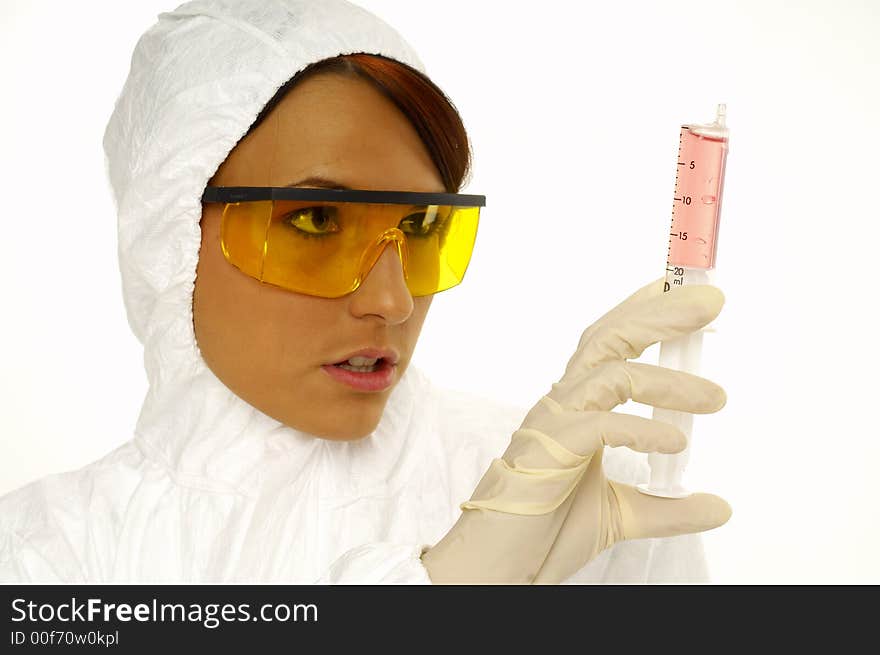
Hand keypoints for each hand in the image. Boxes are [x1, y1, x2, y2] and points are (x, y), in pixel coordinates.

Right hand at [420, 278, 731, 583]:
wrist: (499, 567)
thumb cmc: (541, 532)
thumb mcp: (621, 515)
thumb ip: (667, 506)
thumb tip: (718, 505)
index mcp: (575, 408)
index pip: (608, 345)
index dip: (643, 312)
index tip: (682, 291)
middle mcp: (563, 404)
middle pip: (610, 339)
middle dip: (659, 314)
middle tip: (710, 300)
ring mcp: (554, 423)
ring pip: (609, 373)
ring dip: (666, 379)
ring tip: (715, 398)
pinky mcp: (549, 450)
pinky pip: (600, 424)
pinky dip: (641, 429)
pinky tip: (673, 443)